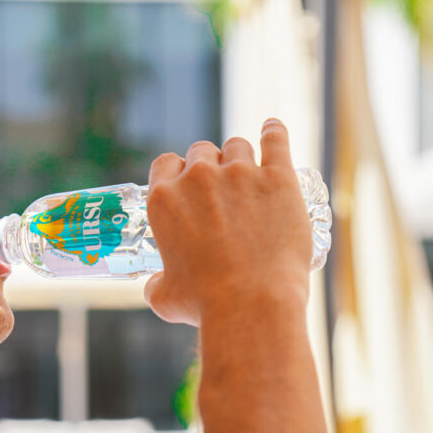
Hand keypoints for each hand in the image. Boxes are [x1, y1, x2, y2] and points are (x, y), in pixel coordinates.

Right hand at [143, 119, 311, 326]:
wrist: (252, 303)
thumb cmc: (205, 303)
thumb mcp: (165, 298)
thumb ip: (155, 284)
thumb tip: (154, 285)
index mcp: (164, 200)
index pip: (166, 164)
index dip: (177, 172)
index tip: (187, 183)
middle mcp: (198, 179)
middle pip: (201, 152)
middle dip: (208, 165)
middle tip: (221, 188)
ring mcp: (240, 174)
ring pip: (236, 146)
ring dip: (239, 156)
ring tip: (249, 174)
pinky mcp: (278, 178)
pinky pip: (275, 139)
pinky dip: (273, 132)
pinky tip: (272, 129)